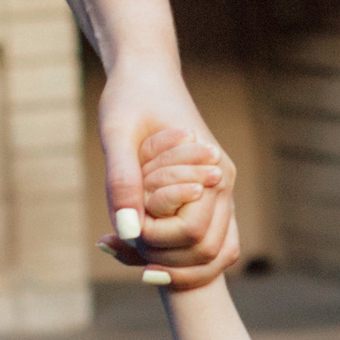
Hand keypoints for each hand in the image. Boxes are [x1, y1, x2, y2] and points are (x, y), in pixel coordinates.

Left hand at [94, 57, 239, 286]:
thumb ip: (122, 180)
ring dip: (172, 265)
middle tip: (116, 246)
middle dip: (163, 260)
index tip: (121, 229)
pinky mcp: (209, 200)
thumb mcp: (116, 132)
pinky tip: (136, 246)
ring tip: (122, 249)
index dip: (157, 241)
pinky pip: (207, 244)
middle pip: (208, 253)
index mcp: (210, 169)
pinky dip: (176, 256)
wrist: (147, 74)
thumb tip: (127, 231)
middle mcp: (223, 186)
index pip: (193, 233)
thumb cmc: (130, 98)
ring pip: (213, 255)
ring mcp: (221, 195)